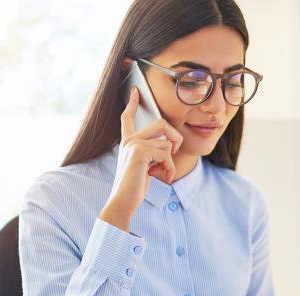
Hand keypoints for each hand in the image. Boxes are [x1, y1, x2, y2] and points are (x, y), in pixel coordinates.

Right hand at [99, 87, 183, 231]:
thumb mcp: (145, 166)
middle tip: (174, 152)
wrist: (124, 200)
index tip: (135, 91)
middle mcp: (130, 140)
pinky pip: (166, 155)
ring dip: (170, 162)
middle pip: (162, 123)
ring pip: (167, 143)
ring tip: (162, 173)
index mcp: (128, 142)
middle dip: (175, 137)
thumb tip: (169, 145)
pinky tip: (162, 177)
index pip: (128, 118)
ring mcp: (134, 144)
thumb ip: (152, 152)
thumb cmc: (135, 187)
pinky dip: (169, 168)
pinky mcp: (140, 152)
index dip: (132, 103)